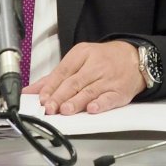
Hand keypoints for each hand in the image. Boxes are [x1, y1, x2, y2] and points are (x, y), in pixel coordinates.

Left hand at [24, 40, 144, 114]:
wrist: (134, 58)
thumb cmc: (104, 59)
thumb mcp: (79, 59)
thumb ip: (55, 76)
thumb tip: (31, 90)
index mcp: (82, 54)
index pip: (63, 71)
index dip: (51, 86)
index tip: (42, 98)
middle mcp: (95, 65)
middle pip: (74, 82)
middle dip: (60, 96)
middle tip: (50, 107)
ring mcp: (108, 79)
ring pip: (89, 91)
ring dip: (76, 102)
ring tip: (65, 110)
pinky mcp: (119, 91)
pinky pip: (109, 98)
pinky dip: (100, 104)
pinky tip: (92, 109)